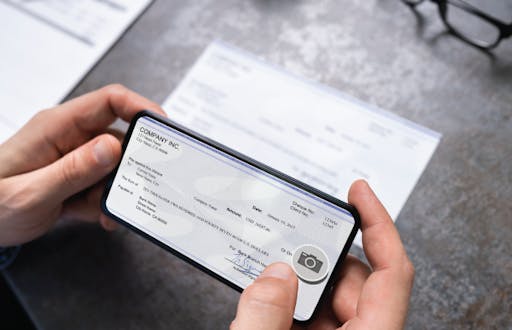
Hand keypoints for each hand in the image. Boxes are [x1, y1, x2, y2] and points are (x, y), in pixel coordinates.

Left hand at [0, 84, 165, 245]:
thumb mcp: (31, 193)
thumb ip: (73, 170)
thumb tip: (113, 146)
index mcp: (57, 126)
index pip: (109, 102)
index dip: (141, 108)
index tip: (164, 129)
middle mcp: (70, 137)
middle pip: (120, 136)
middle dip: (133, 164)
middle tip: (138, 185)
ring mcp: (75, 158)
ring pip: (116, 166)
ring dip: (117, 190)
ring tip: (102, 211)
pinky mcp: (77, 177)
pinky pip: (105, 184)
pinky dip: (107, 203)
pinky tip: (97, 217)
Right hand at [231, 180, 414, 329]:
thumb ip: (266, 318)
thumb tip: (275, 274)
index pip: (392, 271)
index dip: (378, 224)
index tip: (359, 192)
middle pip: (352, 278)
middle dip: (315, 257)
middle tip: (283, 245)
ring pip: (327, 294)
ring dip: (296, 282)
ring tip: (263, 278)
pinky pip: (311, 312)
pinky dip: (287, 300)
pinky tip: (262, 301)